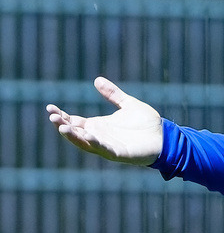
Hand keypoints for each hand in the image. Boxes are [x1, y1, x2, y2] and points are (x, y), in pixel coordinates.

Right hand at [46, 77, 162, 165]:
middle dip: (63, 125)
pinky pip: (104, 149)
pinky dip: (95, 143)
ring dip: (74, 136)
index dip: (62, 116)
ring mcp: (108, 146)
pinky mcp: (119, 153)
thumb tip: (97, 80)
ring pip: (85, 143)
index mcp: (99, 126)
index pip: (75, 122)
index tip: (50, 108)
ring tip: (62, 128)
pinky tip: (88, 136)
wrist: (165, 137)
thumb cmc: (147, 124)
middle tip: (52, 117)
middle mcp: (100, 136)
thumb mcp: (128, 105)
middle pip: (76, 132)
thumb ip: (113, 94)